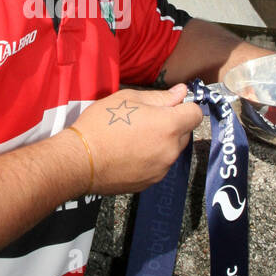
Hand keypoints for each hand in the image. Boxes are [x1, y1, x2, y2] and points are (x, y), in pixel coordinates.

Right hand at [72, 84, 202, 195]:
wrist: (80, 161)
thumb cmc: (101, 125)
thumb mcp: (128, 99)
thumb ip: (160, 97)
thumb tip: (181, 92)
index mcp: (169, 125)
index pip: (195, 114)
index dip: (184, 107)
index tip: (170, 106)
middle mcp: (171, 150)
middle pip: (185, 133)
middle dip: (172, 125)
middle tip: (145, 120)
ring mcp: (162, 169)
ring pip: (171, 151)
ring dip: (161, 143)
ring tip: (133, 138)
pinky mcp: (150, 183)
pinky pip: (158, 166)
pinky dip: (150, 159)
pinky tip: (128, 154)